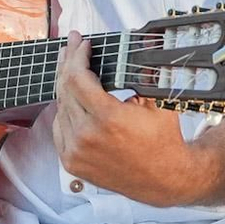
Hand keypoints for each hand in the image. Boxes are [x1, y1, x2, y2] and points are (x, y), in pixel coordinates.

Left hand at [51, 31, 198, 206]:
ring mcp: (76, 152)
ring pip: (59, 107)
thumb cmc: (164, 140)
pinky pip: (59, 128)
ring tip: (71, 70)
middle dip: (67, 63)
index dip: (77, 56)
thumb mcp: (156, 101)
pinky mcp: (72, 163)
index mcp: (108, 119)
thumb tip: (131, 48)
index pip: (78, 78)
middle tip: (71, 48)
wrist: (165, 179)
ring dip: (65, 86)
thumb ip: (138, 75)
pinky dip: (64, 111)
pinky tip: (72, 99)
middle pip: (65, 89)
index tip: (82, 44)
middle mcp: (87, 136)